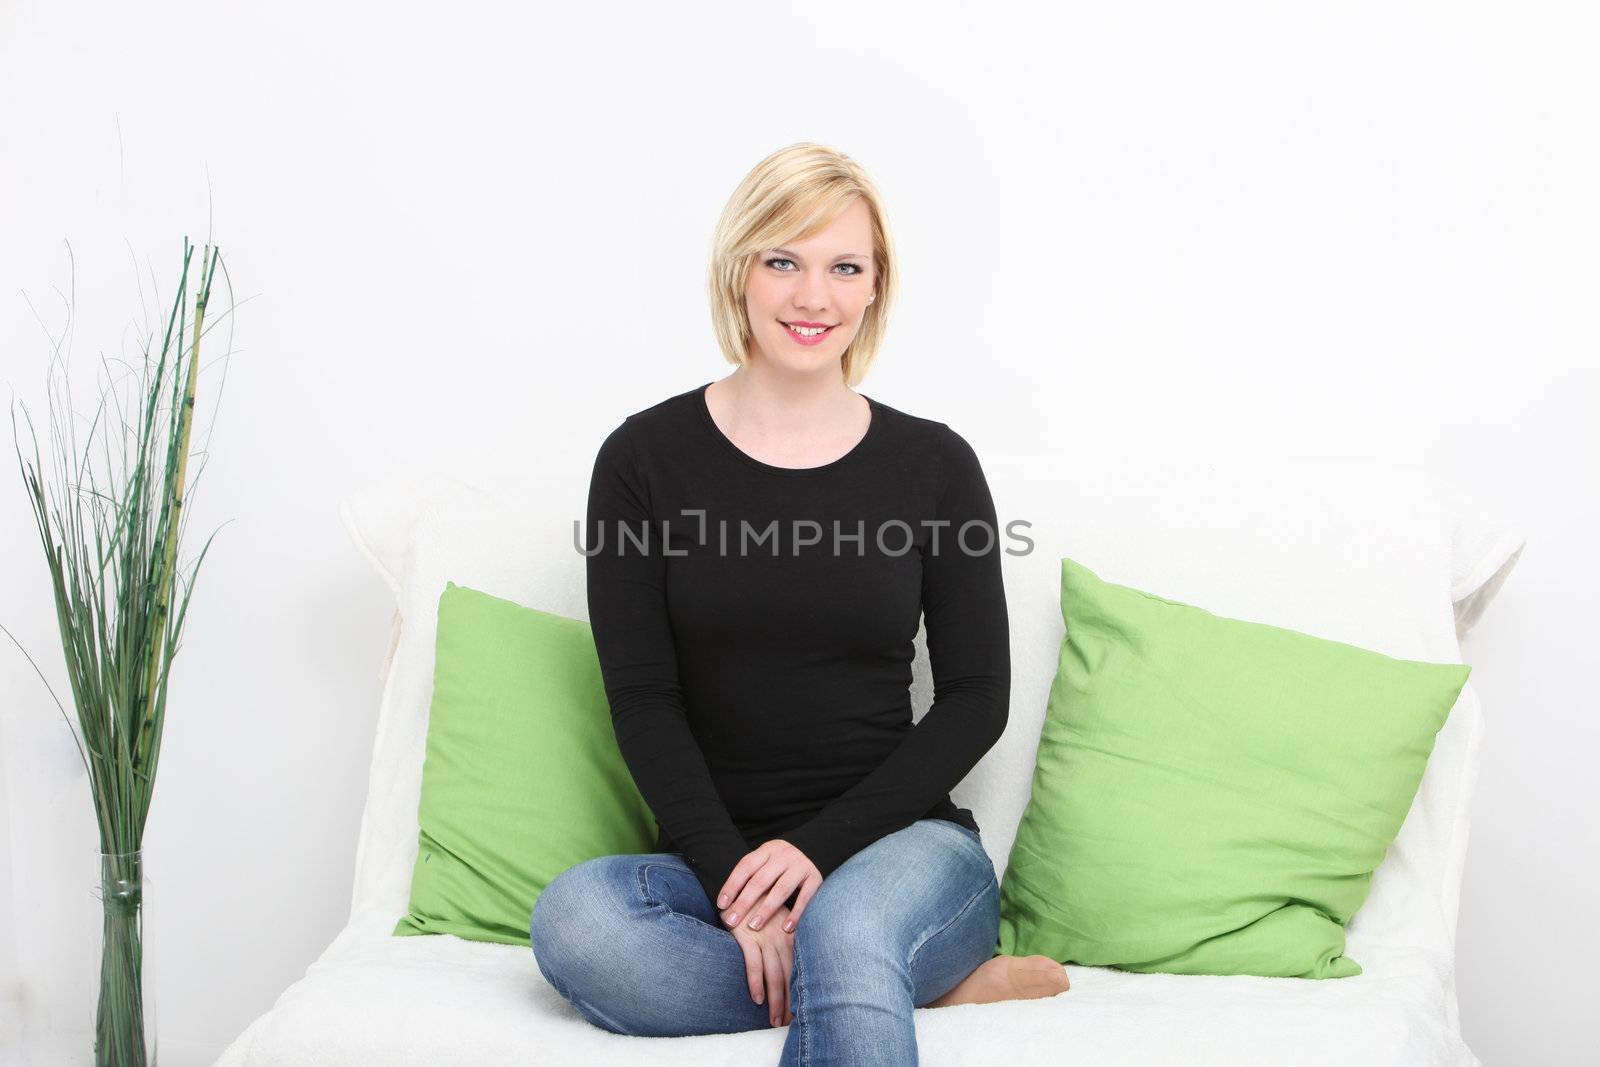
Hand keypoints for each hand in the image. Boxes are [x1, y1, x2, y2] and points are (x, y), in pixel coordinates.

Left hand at [716, 839, 821, 936]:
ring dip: (766, 910)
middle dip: (744, 902)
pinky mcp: (815, 877)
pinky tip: (786, 929)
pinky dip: (795, 914)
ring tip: (754, 926)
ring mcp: (800, 865)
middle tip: (732, 921)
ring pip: (781, 890)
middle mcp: (783, 855)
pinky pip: (805, 898)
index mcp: (767, 850)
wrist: (816, 849)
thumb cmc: (782, 864)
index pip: (745, 867)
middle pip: (760, 880)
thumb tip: (725, 903)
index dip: (732, 885)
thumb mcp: (766, 861)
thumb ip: (751, 876)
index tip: (721, 905)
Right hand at [728, 901, 795, 1026]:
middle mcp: (781, 939)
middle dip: (789, 1003)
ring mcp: (765, 938)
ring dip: (775, 1000)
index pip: (799, 970)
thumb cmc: (759, 907)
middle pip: (789, 977)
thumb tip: (793, 969)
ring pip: (773, 975)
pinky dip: (755, 982)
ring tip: (775, 1020)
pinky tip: (757, 999)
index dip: (799, 993)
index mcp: (791, 936)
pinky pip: (753, 964)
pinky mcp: (747, 937)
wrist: (740, 887)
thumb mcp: (778, 922)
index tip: (799, 1013)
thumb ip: (787, 942)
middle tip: (788, 1024)